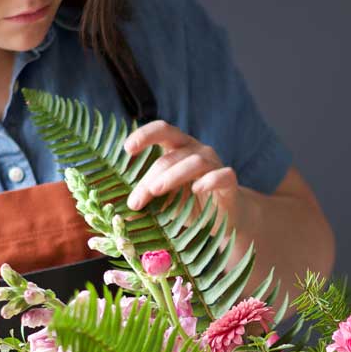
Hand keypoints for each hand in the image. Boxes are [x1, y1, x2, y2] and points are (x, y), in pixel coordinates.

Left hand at [123, 120, 242, 224]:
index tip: (127, 149)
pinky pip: (222, 175)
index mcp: (179, 149)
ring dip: (172, 176)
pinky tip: (197, 189)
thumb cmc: (190, 206)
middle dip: (150, 177)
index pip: (163, 130)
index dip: (145, 135)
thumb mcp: (163, 203)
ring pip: (194, 162)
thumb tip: (120, 216)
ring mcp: (215, 165)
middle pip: (171, 156)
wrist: (224, 221)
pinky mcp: (229, 183)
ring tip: (156, 191)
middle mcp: (197, 151)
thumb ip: (146, 203)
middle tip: (135, 201)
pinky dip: (209, 180)